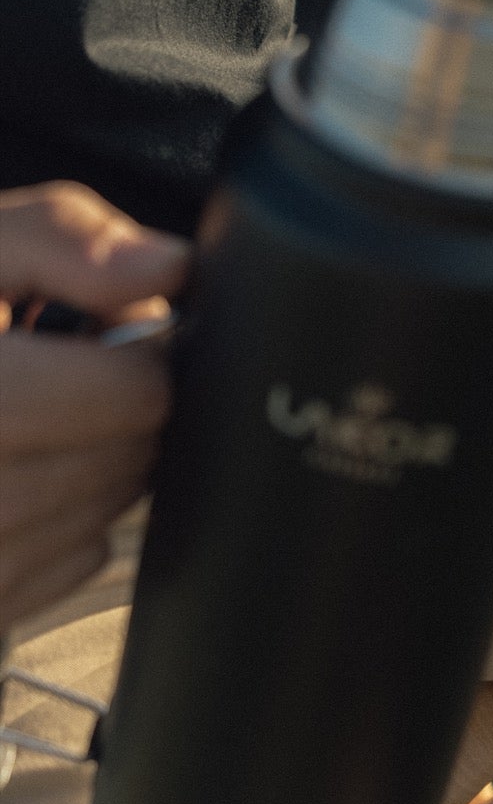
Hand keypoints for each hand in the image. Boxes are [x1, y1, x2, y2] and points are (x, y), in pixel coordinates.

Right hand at [0, 183, 189, 626]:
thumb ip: (60, 236)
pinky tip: (4, 475)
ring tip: (22, 423)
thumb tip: (166, 269)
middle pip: (121, 460)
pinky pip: (67, 567)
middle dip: (116, 412)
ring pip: (100, 519)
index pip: (127, 393)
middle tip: (56, 376)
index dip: (133, 352)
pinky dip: (59, 523)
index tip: (96, 333)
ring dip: (91, 467)